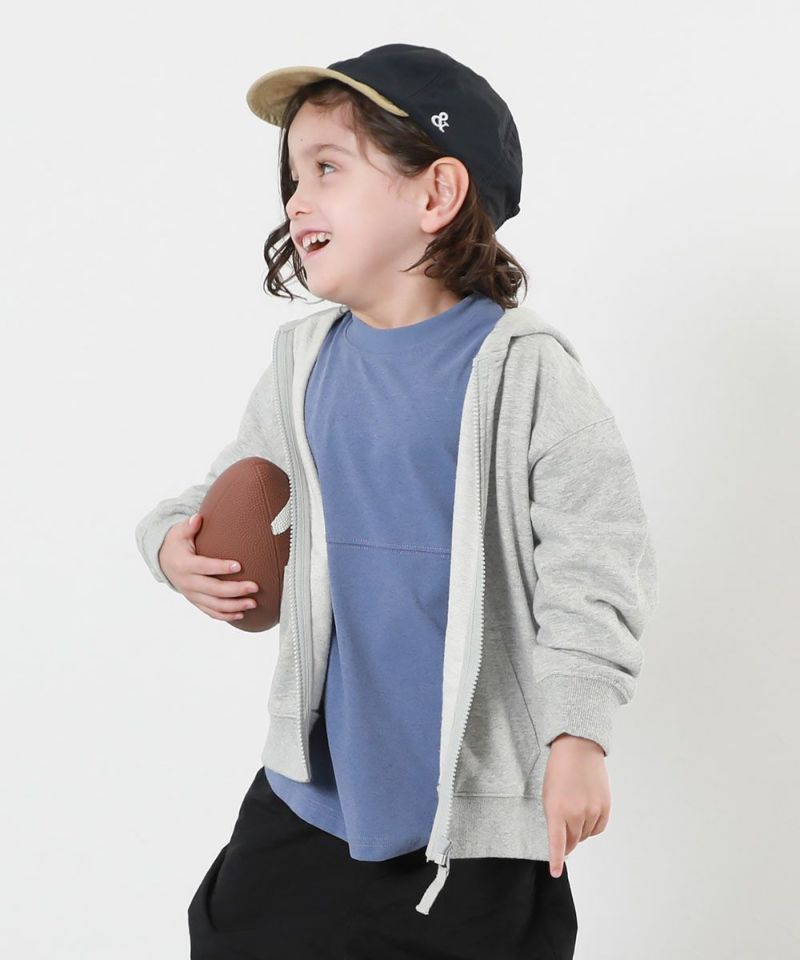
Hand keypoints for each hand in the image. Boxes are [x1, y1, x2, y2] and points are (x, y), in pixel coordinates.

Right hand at [158, 513, 259, 621]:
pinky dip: (226, 615)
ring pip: (214, 605)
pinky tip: (241, 614)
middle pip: (213, 590)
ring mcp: (192, 595)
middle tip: (254, 587)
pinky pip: (211, 612)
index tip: (238, 566)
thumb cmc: (177, 544)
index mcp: (184, 565)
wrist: (165, 562)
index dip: (221, 567)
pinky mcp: (196, 602)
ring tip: (253, 603)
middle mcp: (187, 582)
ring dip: (235, 606)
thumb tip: (198, 518)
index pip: (204, 567)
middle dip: (235, 590)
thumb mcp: (179, 532)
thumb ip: (189, 526)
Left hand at [543, 733, 610, 877]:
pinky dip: (592, 827)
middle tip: (563, 831)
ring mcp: (592, 811)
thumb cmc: (557, 771)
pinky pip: (598, 828)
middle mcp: (576, 814)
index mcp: (556, 810)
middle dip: (567, 841)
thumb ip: (554, 818)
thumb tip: (562, 839)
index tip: (556, 872)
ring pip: (585, 835)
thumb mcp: (547, 795)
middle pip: (572, 842)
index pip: (557, 843)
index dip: (557, 860)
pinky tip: (587, 813)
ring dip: (579, 831)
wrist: (578, 749)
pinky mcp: (605, 807)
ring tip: (574, 810)